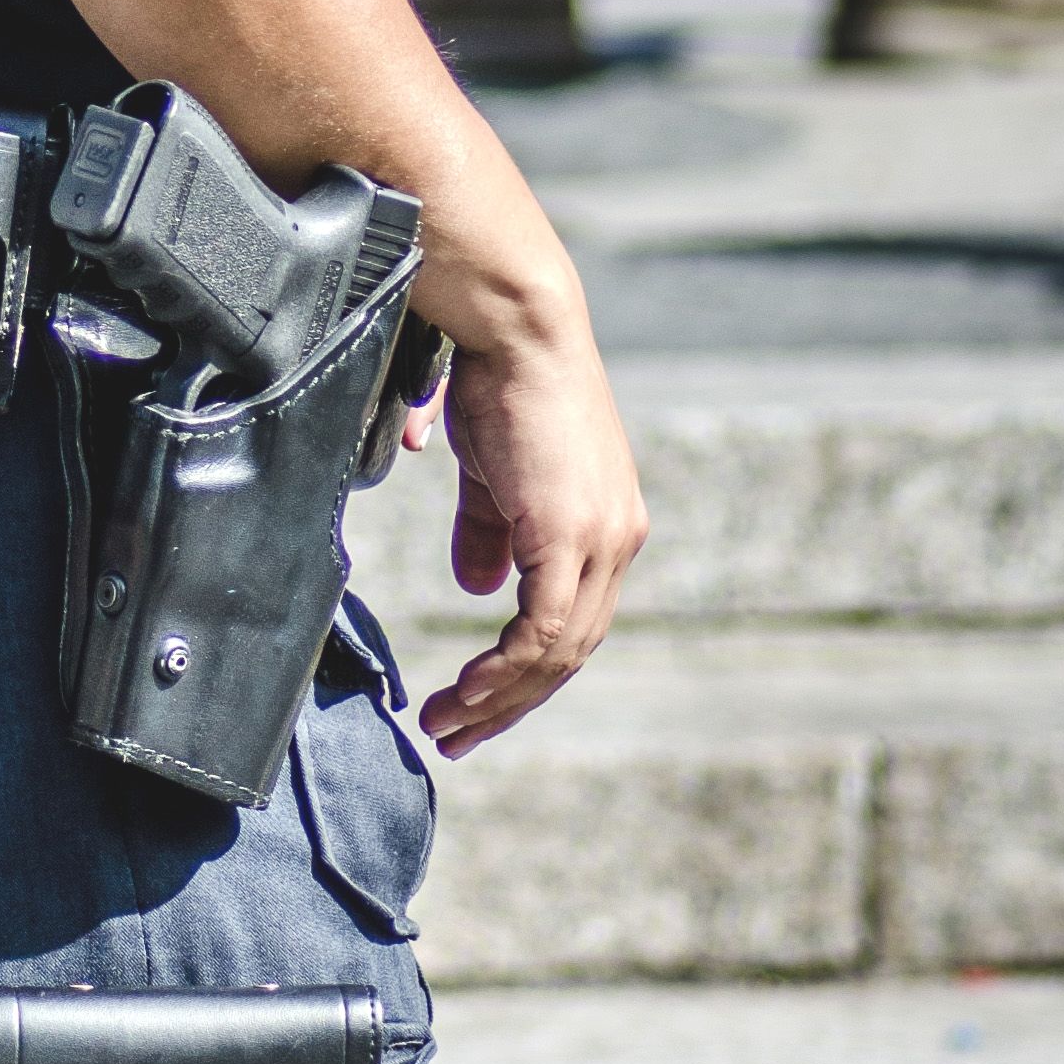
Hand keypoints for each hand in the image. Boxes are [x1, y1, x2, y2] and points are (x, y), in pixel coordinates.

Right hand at [416, 308, 646, 757]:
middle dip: (511, 702)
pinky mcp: (572, 535)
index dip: (526, 671)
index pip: (575, 622)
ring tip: (447, 723)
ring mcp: (601, 538)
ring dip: (500, 698)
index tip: (475, 702)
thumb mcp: (494, 471)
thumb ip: (490, 531)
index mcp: (607, 524)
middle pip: (572, 651)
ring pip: (559, 652)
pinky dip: (504, 670)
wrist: (517, 328)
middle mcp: (617, 538)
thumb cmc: (499, 381)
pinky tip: (465, 692)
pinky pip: (542, 631)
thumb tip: (477, 587)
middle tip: (456, 735)